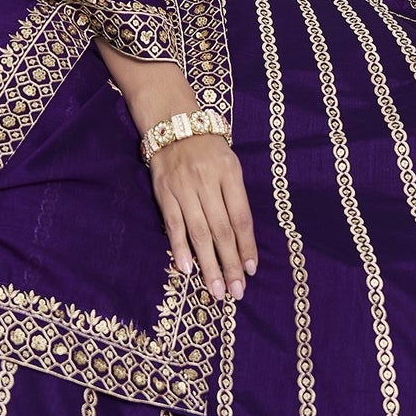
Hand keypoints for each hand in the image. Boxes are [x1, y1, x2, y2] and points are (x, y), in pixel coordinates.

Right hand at [149, 134, 257, 300]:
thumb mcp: (230, 165)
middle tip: (236, 292)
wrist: (173, 124)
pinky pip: (173, 224)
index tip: (251, 270)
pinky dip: (180, 248)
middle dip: (230, 264)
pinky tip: (186, 269)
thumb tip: (242, 240)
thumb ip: (235, 197)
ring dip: (208, 264)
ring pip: (198, 232)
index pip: (241, 217)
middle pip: (222, 230)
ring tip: (215, 289)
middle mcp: (207, 181)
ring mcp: (184, 188)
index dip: (247, 246)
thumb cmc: (208, 149)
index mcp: (230, 173)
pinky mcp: (164, 193)